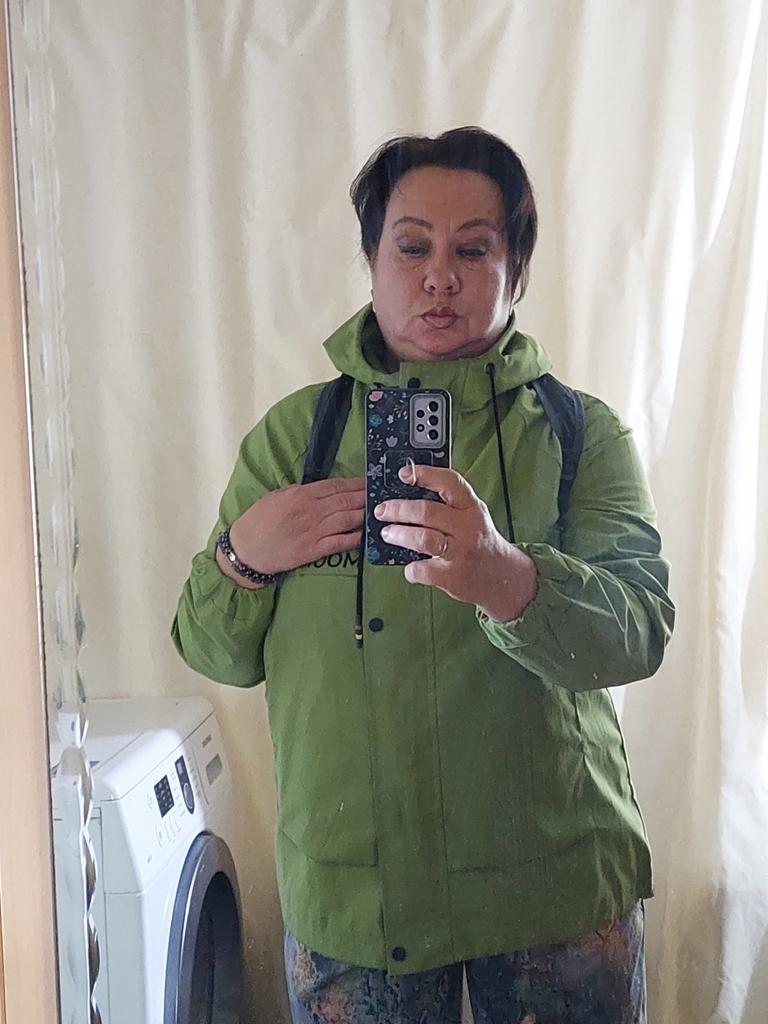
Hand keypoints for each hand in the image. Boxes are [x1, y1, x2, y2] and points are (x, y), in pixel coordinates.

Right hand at [227, 477, 365, 574]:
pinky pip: (340, 542)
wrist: (247, 549)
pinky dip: (354, 537)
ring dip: (363, 514)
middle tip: (379, 493)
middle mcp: (311, 510)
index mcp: (301, 494)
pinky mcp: (314, 550)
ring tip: (376, 511)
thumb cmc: (258, 521)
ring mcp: (314, 530)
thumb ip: (298, 491)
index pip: (334, 485)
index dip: (354, 483)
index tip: (367, 481)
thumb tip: (319, 489)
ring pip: (347, 519)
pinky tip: (364, 534)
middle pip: (345, 500)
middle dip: (364, 496)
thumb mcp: (276, 496)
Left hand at [373, 464, 537, 621]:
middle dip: (398, 509)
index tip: (403, 474)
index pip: (449, 483)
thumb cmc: (479, 542)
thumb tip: (408, 494)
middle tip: (382, 511)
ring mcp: (460, 552)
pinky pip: (423, 570)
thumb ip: (449, 504)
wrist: (503, 577)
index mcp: (472, 507)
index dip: (425, 475)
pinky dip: (411, 568)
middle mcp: (467, 527)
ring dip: (400, 534)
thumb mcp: (472, 515)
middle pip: (427, 512)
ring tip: (388, 534)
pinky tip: (410, 566)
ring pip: (424, 539)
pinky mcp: (453, 576)